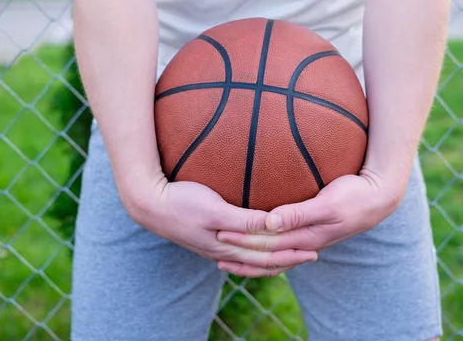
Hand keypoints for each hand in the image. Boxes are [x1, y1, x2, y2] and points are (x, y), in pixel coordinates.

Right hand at [123, 177, 317, 277]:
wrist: (149, 205)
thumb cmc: (182, 202)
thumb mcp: (216, 209)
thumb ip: (245, 220)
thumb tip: (274, 226)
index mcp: (228, 246)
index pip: (267, 255)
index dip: (291, 253)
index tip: (313, 249)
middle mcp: (223, 251)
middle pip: (262, 261)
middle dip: (288, 259)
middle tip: (311, 255)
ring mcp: (214, 248)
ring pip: (250, 260)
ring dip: (272, 260)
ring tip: (289, 257)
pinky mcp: (207, 240)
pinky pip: (238, 255)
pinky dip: (253, 257)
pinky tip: (255, 252)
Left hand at [216, 169, 406, 257]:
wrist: (379, 199)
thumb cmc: (354, 196)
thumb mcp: (328, 203)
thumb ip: (299, 213)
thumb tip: (270, 223)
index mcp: (307, 237)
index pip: (268, 244)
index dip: (243, 239)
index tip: (220, 232)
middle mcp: (306, 243)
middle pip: (268, 254)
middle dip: (242, 253)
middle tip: (215, 248)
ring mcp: (310, 240)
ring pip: (275, 255)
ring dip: (252, 257)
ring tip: (229, 256)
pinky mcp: (313, 233)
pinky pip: (284, 248)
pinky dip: (268, 252)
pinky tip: (258, 247)